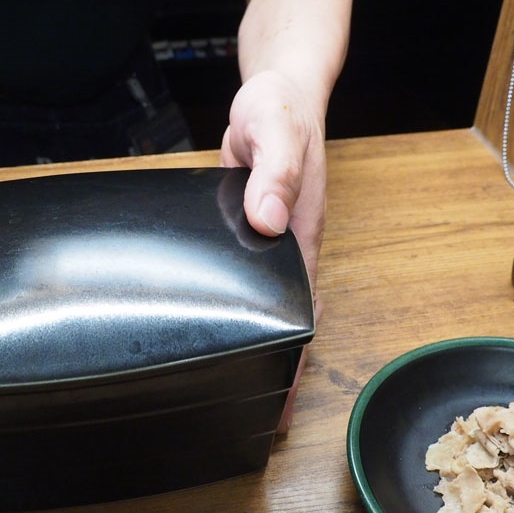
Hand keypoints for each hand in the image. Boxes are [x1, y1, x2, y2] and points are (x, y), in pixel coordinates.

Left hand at [221, 69, 328, 431]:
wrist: (275, 95)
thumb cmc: (279, 111)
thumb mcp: (275, 132)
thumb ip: (273, 174)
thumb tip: (268, 221)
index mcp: (301, 237)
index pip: (302, 311)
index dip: (294, 359)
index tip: (281, 399)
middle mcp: (288, 249)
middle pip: (289, 321)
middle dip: (278, 369)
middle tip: (256, 417)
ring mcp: (269, 244)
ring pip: (265, 305)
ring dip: (255, 343)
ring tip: (233, 388)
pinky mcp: (247, 234)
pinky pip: (244, 280)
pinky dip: (235, 308)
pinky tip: (212, 326)